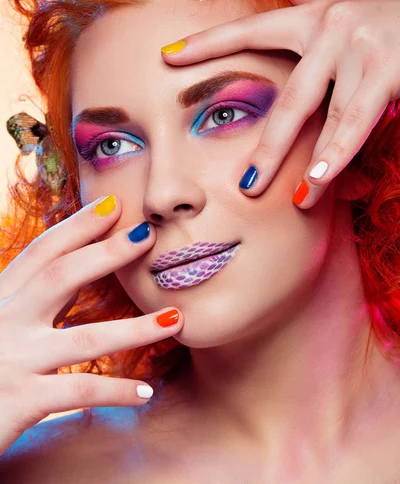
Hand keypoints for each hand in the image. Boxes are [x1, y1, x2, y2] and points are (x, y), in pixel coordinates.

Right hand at [0, 196, 182, 454]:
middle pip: (60, 277)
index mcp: (0, 299)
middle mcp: (3, 322)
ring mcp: (11, 360)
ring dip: (135, 329)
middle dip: (106, 253)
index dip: (77, 227)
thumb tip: (68, 272)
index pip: (41, 254)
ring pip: (84, 338)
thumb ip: (26, 301)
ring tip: (175, 319)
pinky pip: (79, 391)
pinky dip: (116, 391)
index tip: (114, 205)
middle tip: (148, 234)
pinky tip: (147, 392)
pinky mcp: (19, 402)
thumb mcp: (0, 324)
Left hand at [160, 0, 399, 208]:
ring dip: (309, 163)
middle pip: (291, 98)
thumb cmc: (388, 19)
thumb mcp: (346, 5)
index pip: (251, 30)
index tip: (167, 58)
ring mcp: (361, 52)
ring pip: (327, 119)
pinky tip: (321, 182)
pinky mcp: (390, 71)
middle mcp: (332, 31)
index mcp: (313, 20)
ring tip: (295, 200)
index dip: (209, 43)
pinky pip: (358, 124)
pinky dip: (340, 156)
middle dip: (270, 147)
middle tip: (246, 185)